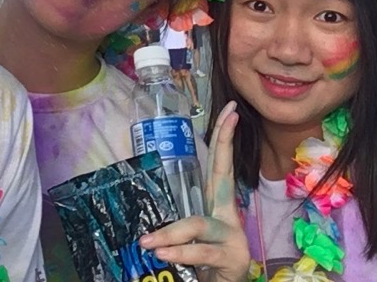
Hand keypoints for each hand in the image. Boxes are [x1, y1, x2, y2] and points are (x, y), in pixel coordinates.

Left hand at [139, 101, 249, 281]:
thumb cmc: (202, 266)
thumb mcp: (188, 238)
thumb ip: (174, 223)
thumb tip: (143, 212)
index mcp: (216, 206)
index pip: (218, 164)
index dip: (224, 136)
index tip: (231, 109)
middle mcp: (228, 215)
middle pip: (225, 170)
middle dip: (226, 140)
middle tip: (229, 116)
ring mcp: (233, 236)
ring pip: (198, 222)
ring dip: (170, 232)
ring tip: (147, 243)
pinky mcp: (233, 258)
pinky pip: (200, 251)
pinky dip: (178, 252)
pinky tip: (162, 254)